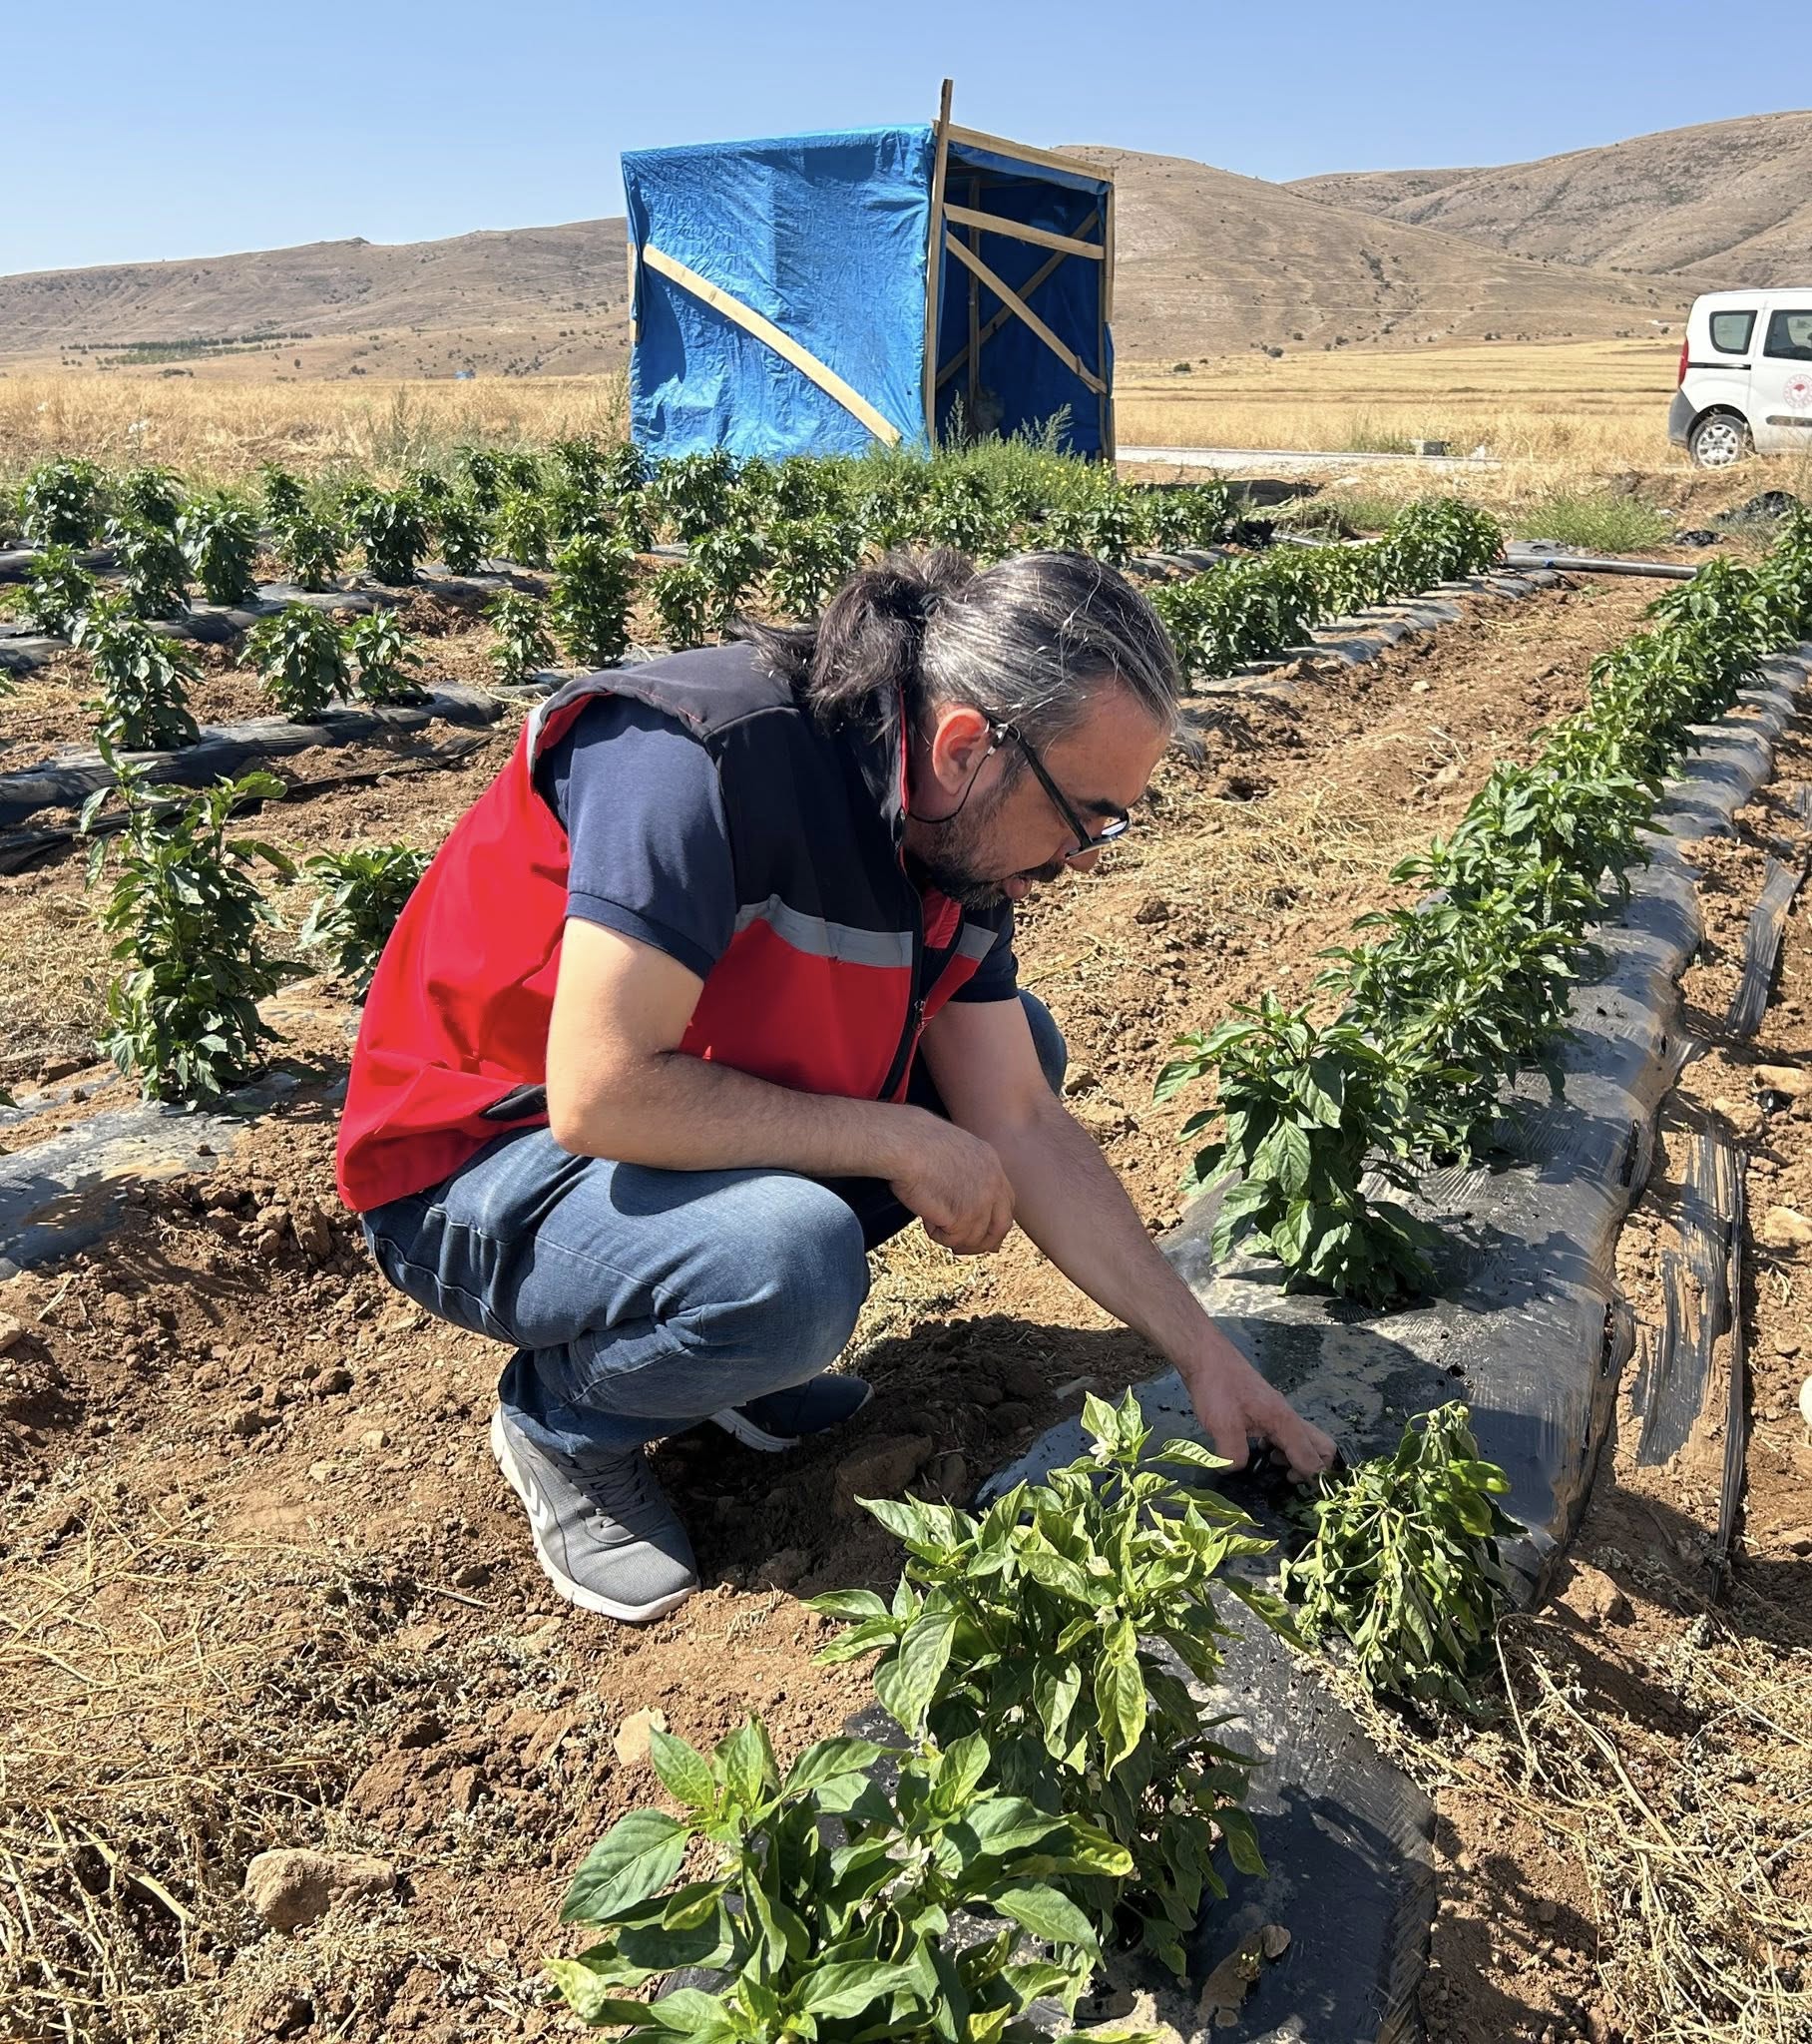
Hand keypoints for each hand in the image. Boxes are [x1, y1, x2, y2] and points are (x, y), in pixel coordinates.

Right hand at [887, 1112, 1015, 1255]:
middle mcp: (993, 1182)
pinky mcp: (964, 1217)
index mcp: (990, 1162)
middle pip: (1002, 1225)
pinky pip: (952, 1239)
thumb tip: (961, 1205)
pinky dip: (936, 1234)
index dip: (996, 1220)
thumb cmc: (914, 1143)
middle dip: (985, 1242)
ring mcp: (982, 1201)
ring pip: (974, 1237)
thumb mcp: (952, 1153)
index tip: (985, 1235)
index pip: (1005, 1200)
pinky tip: (925, 1217)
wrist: (905, 1144)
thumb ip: (964, 1176)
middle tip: (963, 1249)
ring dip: (951, 1236)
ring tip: (930, 1218)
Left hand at [1183, 1347, 1336, 1482]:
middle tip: (1285, 1476)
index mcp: (1284, 1422)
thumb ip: (1233, 1455)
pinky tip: (1256, 1448)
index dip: (1308, 1479)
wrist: (1206, 1357)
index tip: (1288, 1487)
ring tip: (1268, 1463)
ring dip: (1295, 1457)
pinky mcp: (1267, 1410)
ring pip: (1304, 1440)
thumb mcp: (1222, 1426)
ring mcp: (1279, 1412)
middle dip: (1313, 1467)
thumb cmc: (1216, 1388)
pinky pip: (1287, 1433)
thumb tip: (1234, 1470)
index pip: (1312, 1459)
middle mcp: (1288, 1417)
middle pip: (1322, 1446)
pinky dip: (1281, 1446)